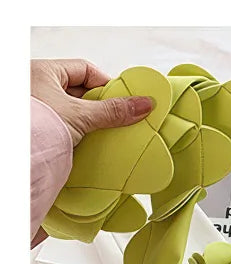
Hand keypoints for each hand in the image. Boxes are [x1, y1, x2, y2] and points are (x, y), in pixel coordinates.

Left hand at [31, 59, 153, 145]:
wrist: (20, 158)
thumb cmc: (35, 126)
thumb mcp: (81, 114)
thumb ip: (113, 110)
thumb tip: (143, 105)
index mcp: (42, 71)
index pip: (85, 70)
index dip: (106, 84)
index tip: (123, 101)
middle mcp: (38, 86)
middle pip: (82, 91)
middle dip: (101, 106)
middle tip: (117, 118)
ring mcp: (41, 109)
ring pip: (77, 110)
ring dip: (92, 121)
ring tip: (104, 132)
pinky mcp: (44, 129)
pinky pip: (70, 126)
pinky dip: (82, 133)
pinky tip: (90, 142)